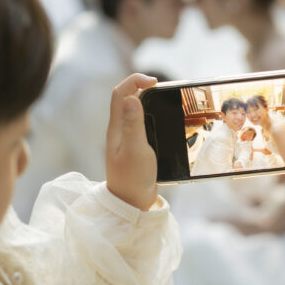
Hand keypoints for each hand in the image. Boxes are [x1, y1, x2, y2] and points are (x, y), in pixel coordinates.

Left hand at [106, 73, 157, 210]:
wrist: (131, 204)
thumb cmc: (132, 178)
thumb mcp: (135, 150)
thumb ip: (133, 124)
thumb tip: (131, 97)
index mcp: (116, 127)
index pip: (120, 93)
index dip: (135, 80)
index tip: (155, 82)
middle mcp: (119, 130)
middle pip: (128, 98)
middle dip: (144, 87)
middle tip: (165, 90)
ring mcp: (127, 139)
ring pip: (136, 111)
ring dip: (150, 102)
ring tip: (168, 103)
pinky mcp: (136, 148)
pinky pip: (144, 125)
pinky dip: (154, 118)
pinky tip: (167, 124)